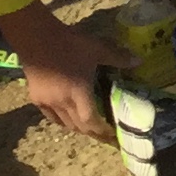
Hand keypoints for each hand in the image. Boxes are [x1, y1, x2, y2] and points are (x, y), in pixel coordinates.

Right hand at [0, 1, 123, 140]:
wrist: (36, 39)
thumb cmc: (70, 45)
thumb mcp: (97, 49)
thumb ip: (118, 58)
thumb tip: (139, 61)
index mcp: (78, 93)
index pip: (90, 121)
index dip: (101, 130)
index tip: (112, 135)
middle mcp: (62, 103)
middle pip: (78, 126)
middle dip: (93, 133)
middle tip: (105, 135)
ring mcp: (47, 103)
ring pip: (64, 123)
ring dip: (78, 128)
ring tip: (89, 129)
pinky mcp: (36, 99)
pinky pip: (51, 117)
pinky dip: (62, 121)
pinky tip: (68, 118)